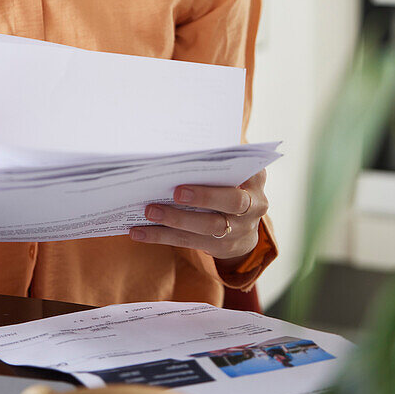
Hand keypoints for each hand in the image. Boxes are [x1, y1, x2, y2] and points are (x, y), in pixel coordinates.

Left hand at [129, 169, 267, 264]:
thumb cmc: (231, 185)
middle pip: (230, 203)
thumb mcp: (234, 171)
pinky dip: (161, 236)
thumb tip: (181, 145)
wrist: (245, 226)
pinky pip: (188, 242)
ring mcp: (238, 231)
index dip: (224, 171)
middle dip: (203, 197)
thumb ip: (218, 158)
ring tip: (149, 211)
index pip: (243, 173)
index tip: (198, 166)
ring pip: (207, 228)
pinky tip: (139, 232)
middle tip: (176, 192)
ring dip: (175, 219)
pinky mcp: (220, 248)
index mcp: (255, 182)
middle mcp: (252, 208)